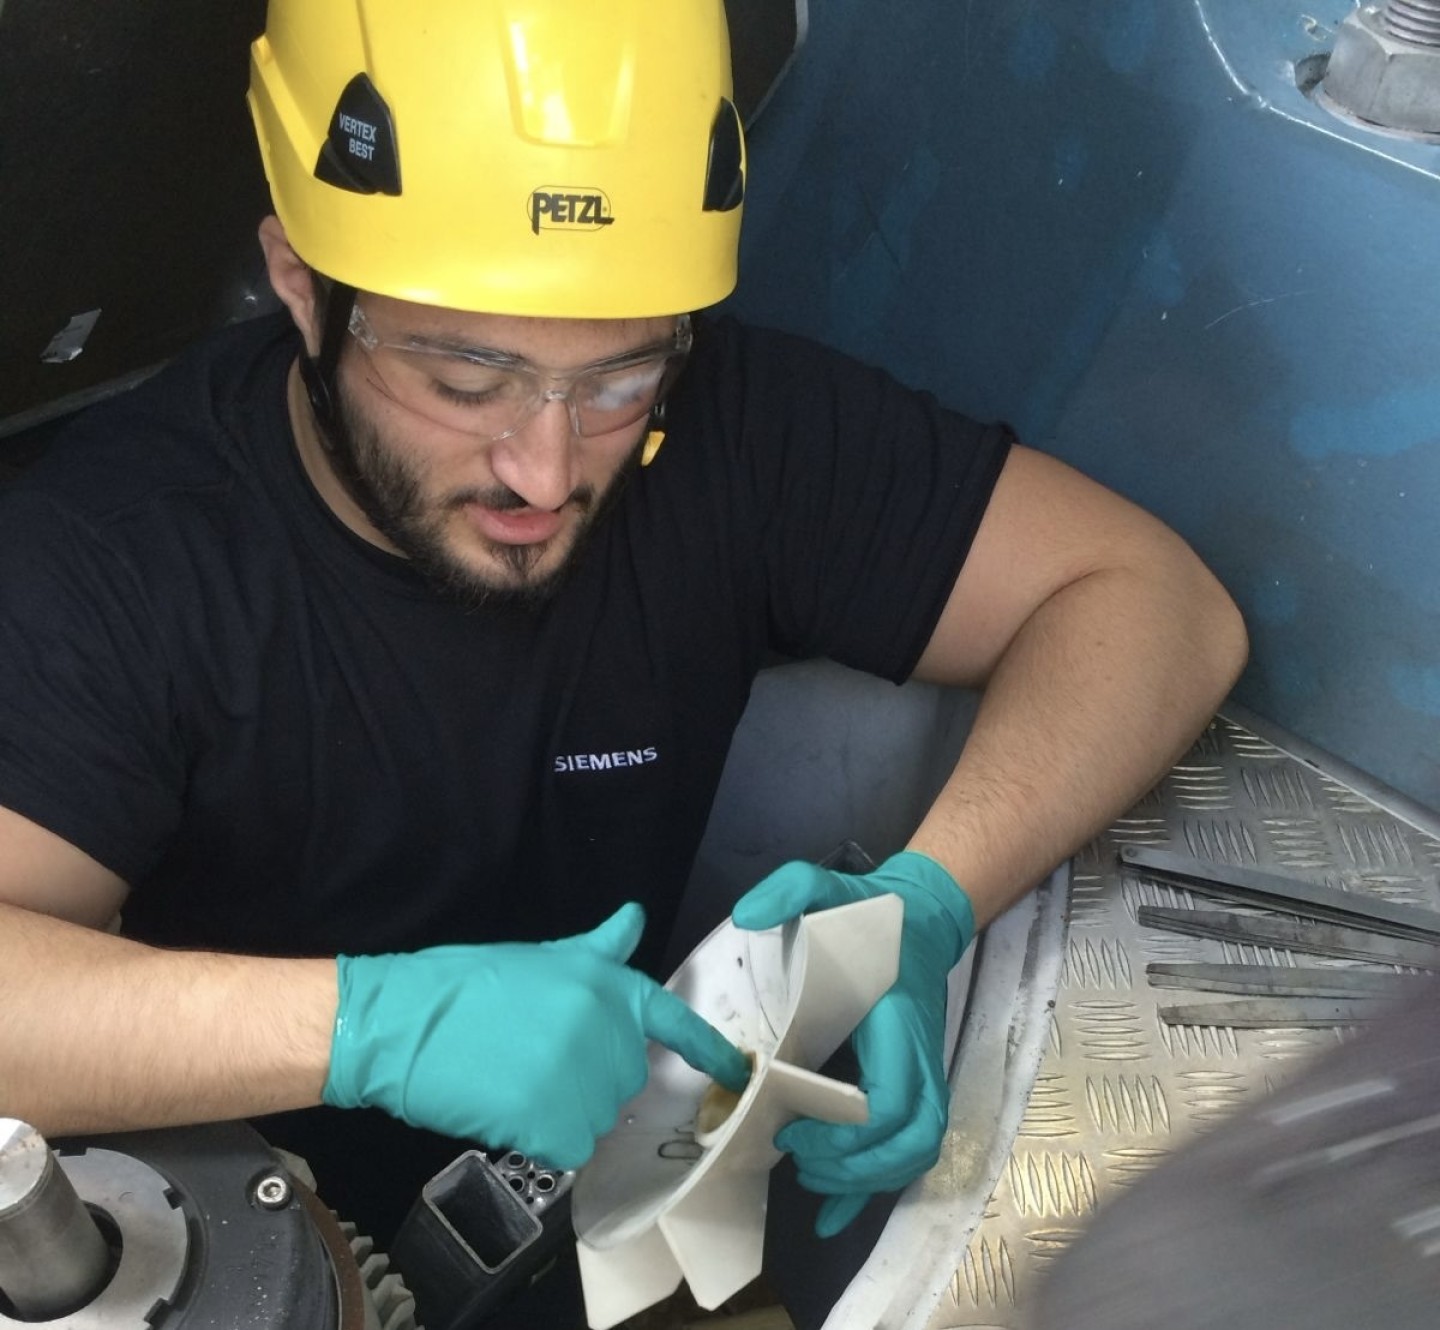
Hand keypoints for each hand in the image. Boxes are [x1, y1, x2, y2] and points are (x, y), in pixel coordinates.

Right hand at [322, 903, 749, 1169]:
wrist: (406, 1024)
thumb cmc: (467, 983)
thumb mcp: (542, 957)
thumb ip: (598, 949)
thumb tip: (634, 917)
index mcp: (610, 987)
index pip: (675, 1022)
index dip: (707, 1051)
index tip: (736, 1075)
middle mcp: (612, 1034)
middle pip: (626, 1075)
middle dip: (591, 1074)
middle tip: (535, 1059)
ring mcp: (589, 1085)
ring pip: (596, 1116)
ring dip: (564, 1109)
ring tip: (514, 1080)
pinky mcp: (561, 1129)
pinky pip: (569, 1147)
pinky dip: (542, 1138)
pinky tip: (508, 1109)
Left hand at [732, 850, 974, 1235]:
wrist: (922, 919)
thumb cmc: (874, 914)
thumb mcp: (830, 886)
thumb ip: (791, 887)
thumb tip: (747, 916)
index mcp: (898, 1021)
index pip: (896, 1100)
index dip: (849, 1132)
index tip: (793, 1129)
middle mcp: (919, 1058)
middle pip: (913, 1142)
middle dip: (856, 1168)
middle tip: (796, 1160)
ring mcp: (921, 1077)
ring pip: (914, 1155)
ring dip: (864, 1182)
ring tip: (809, 1181)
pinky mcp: (913, 1088)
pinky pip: (906, 1153)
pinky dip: (870, 1190)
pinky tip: (831, 1217)